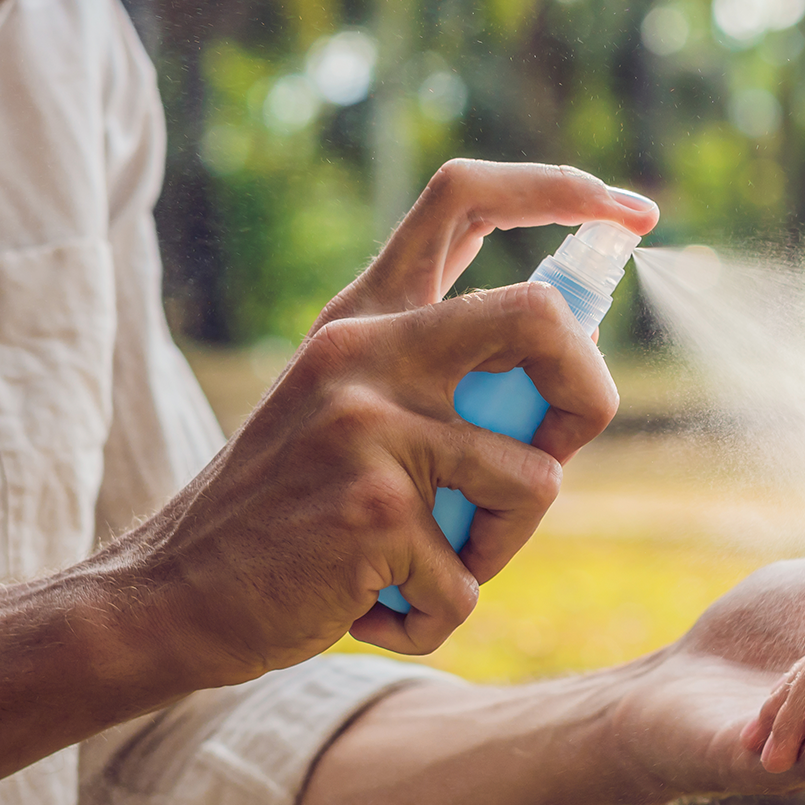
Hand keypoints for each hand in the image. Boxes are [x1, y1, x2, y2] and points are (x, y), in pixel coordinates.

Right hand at [93, 162, 653, 684]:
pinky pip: (473, 581)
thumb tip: (575, 357)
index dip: (561, 190)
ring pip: (537, 481)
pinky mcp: (375, 509)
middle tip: (556, 454)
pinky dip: (437, 614)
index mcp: (364, 319)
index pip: (465, 198)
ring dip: (500, 547)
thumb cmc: (289, 515)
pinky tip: (373, 607)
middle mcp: (366, 351)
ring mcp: (369, 426)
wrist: (170, 596)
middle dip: (588, 396)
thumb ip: (439, 376)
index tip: (634, 211)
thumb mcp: (348, 411)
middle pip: (543, 319)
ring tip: (424, 563)